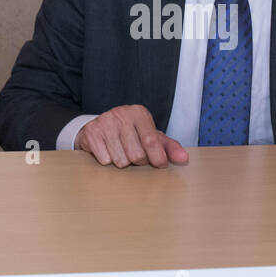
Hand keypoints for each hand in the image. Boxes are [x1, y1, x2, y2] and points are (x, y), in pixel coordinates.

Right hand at [74, 105, 188, 168]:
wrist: (101, 127)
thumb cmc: (131, 134)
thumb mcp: (151, 136)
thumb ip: (169, 147)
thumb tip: (184, 159)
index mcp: (139, 113)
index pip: (152, 141)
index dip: (158, 158)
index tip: (160, 164)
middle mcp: (122, 114)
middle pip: (136, 155)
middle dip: (138, 160)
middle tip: (135, 154)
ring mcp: (105, 122)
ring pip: (120, 160)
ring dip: (123, 161)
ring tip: (121, 151)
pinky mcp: (91, 132)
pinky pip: (105, 160)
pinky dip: (108, 160)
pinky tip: (108, 150)